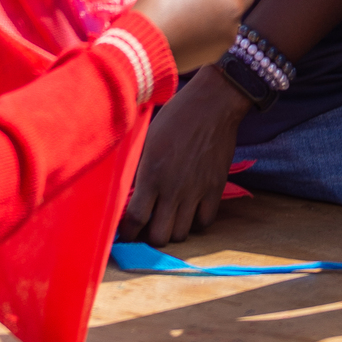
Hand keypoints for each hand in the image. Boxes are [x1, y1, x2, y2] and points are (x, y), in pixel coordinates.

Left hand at [122, 65, 249, 243]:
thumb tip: (130, 192)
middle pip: (159, 236)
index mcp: (151, 176)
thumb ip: (138, 170)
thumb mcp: (146, 140)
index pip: (135, 219)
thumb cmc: (174, 117)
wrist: (212, 106)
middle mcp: (173, 190)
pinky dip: (195, 221)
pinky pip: (205, 222)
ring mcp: (196, 192)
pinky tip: (189, 210)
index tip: (126, 231)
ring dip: (172, 229)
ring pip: (182, 234)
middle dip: (149, 235)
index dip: (127, 232)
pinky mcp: (215, 189)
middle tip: (148, 225)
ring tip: (168, 218)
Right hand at [128, 0, 255, 72]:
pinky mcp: (202, 60)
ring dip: (200, 13)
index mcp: (234, 5)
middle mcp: (233, 29)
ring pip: (214, 21)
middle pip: (226, 3)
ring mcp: (218, 48)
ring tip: (173, 9)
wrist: (139, 50)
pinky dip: (192, 31)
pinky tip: (170, 26)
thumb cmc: (164, 4)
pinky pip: (202, 39)